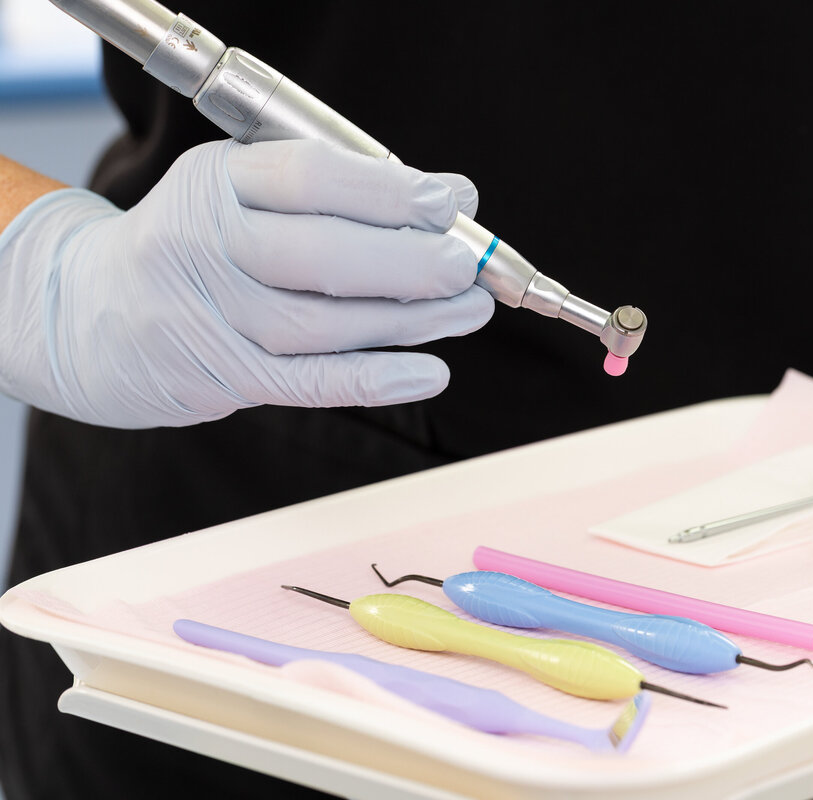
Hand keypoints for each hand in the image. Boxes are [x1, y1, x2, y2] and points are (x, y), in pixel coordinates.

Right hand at [0, 139, 492, 427]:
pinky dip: (375, 379)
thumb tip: (447, 204)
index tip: (453, 201)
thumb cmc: (196, 242)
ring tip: (469, 311)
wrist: (91, 313)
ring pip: (322, 325)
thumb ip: (332, 191)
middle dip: (409, 262)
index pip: (309, 177)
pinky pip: (309, 382)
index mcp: (216, 180)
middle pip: (318, 256)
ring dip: (410, 321)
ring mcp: (210, 316)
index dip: (389, 192)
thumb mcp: (240, 188)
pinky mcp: (222, 376)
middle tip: (468, 267)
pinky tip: (429, 372)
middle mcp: (205, 244)